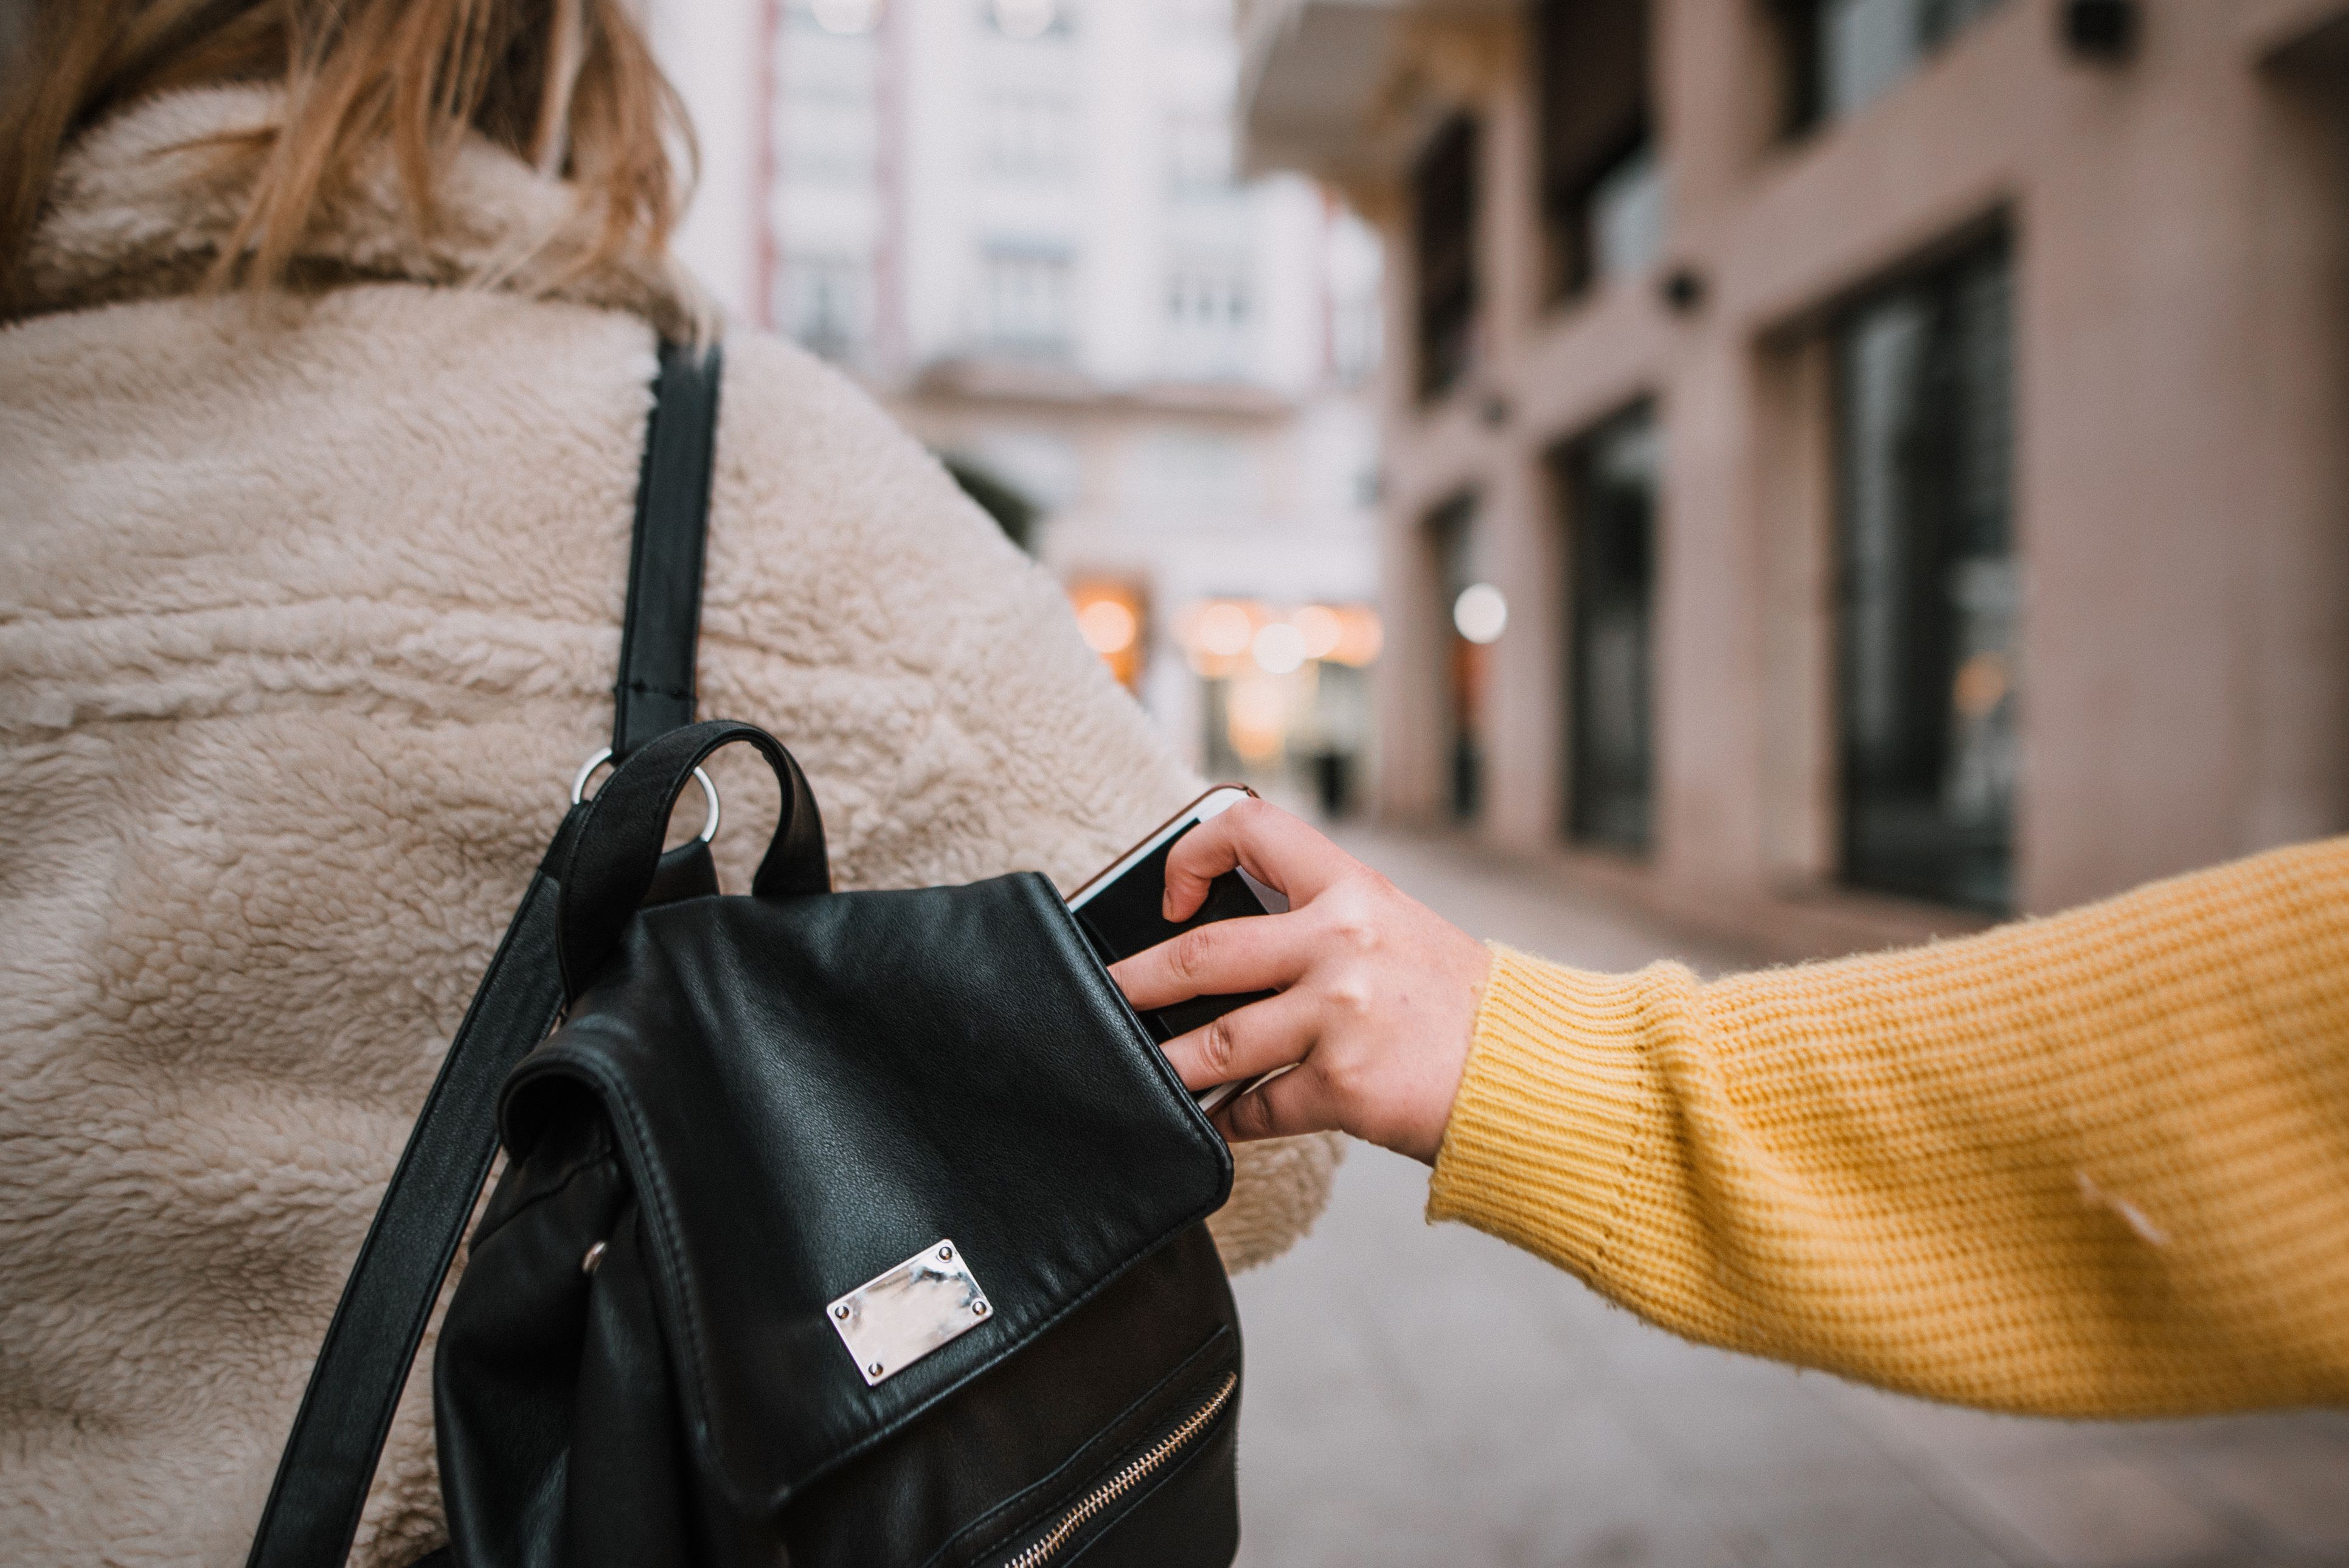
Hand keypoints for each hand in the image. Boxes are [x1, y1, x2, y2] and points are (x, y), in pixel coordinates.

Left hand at [1107, 800, 1488, 1162]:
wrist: (1532, 1071)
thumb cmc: (1459, 1004)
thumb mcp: (1396, 931)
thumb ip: (1320, 928)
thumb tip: (1229, 954)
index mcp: (1352, 889)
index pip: (1252, 828)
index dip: (1193, 854)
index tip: (1172, 897)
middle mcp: (1340, 941)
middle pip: (1202, 953)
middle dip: (1136, 979)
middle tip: (1106, 994)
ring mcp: (1339, 1014)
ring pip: (1215, 1042)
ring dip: (1167, 1063)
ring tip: (1138, 1071)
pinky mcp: (1342, 1086)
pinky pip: (1258, 1107)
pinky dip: (1229, 1120)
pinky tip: (1218, 1123)